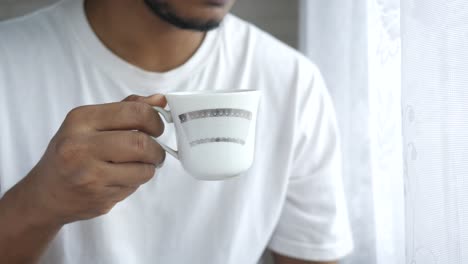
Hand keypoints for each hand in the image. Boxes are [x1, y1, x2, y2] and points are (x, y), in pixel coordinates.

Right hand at [21, 94, 166, 225]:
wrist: (46, 194)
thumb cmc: (72, 152)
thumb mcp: (90, 123)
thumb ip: (126, 109)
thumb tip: (160, 100)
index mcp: (81, 119)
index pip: (135, 112)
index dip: (155, 120)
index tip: (156, 129)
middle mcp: (81, 145)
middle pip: (141, 143)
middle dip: (157, 149)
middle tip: (155, 152)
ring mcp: (89, 174)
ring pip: (143, 168)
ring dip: (149, 168)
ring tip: (140, 165)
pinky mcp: (98, 197)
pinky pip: (134, 186)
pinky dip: (136, 182)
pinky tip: (122, 178)